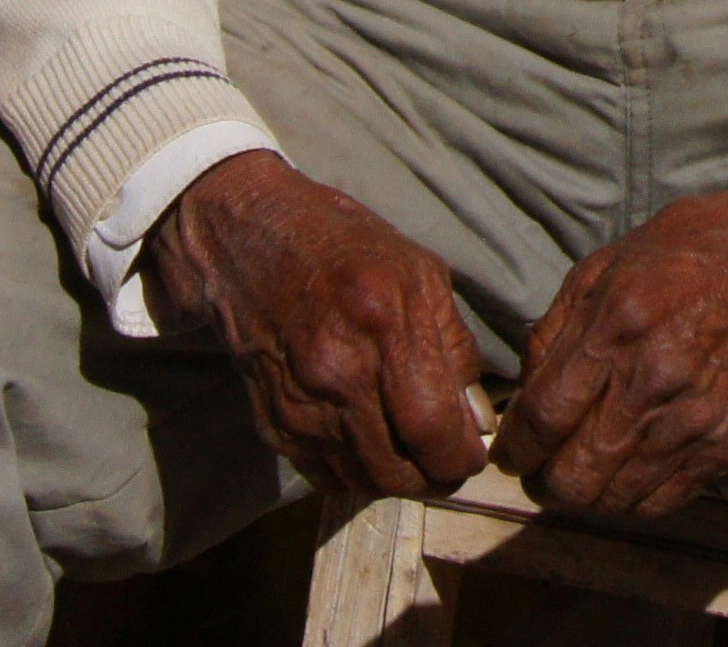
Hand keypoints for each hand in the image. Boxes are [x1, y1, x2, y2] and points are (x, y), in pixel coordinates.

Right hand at [141, 152, 489, 500]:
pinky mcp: (273, 425)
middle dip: (435, 478)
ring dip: (397, 480)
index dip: (461, 455)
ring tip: (413, 456)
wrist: (251, 245)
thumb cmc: (347, 249)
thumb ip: (453, 346)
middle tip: (448, 462)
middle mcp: (337, 374)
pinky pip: (325, 477)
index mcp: (383, 326)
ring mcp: (299, 406)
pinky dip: (356, 473)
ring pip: (363, 482)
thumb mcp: (420, 272)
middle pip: (398, 471)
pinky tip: (370, 445)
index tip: (474, 454)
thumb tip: (476, 413)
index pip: (431, 427)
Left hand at [492, 163, 727, 523]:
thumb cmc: (678, 259)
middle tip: (543, 469)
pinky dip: (633, 497)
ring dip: (586, 494)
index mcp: (617, 325)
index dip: (514, 449)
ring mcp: (695, 415)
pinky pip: (661, 503)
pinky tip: (628, 469)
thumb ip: (551, 336)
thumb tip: (523, 402)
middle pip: (573, 474)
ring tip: (585, 469)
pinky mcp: (726, 441)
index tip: (510, 453)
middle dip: (544, 481)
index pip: (544, 417)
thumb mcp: (599, 271)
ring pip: (612, 499)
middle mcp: (656, 377)